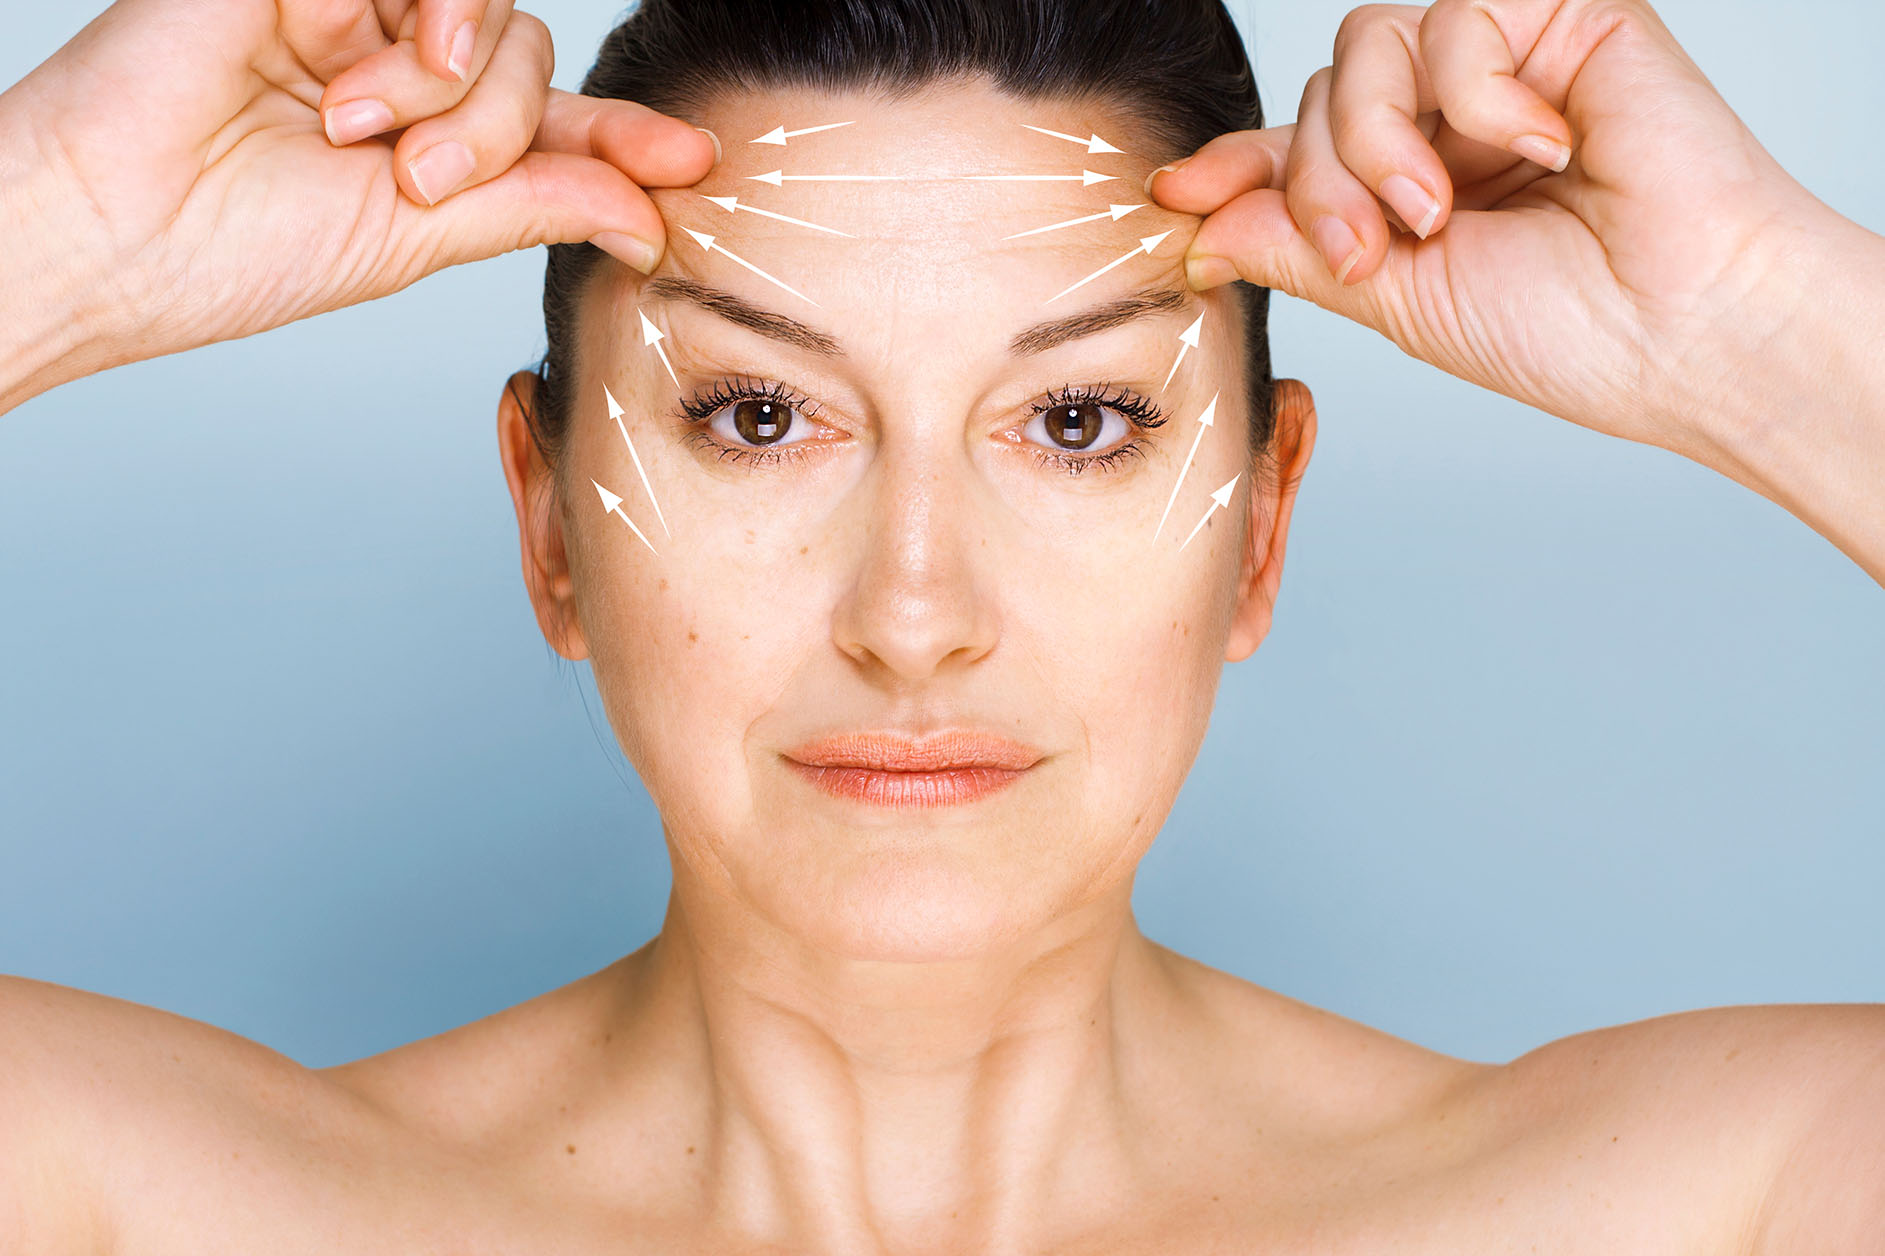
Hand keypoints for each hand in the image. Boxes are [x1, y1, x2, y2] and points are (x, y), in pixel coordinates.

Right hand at [0, 0, 714, 382]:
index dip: (625, 141)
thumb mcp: (419, 238)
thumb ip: (535, 202)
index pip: (548, 127)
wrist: (113, 231)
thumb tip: (649, 215)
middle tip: (422, 182)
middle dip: (499, 130)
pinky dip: (424, 27)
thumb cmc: (235, 251)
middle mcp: (395, 73)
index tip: (695, 166)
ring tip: (376, 141)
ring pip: (487, 17)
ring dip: (457, 89)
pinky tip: (366, 83)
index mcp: (424, 145)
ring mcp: (350, 15)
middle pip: (525, 63)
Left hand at [1153, 0, 1849, 459]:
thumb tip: (1199, 223)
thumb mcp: (1398, 298)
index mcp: (1409, 190)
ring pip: (1364, 50)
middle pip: (1318, 100)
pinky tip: (1541, 148)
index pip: (1295, 153)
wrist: (1682, 329)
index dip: (1230, 167)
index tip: (1173, 197)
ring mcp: (1500, 70)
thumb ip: (1298, 248)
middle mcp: (1447, 123)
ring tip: (1439, 211)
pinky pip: (1456, 19)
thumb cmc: (1568, 331)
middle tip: (1373, 249)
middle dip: (1320, 183)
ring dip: (1379, 141)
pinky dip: (1477, 96)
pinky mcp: (1562, 18)